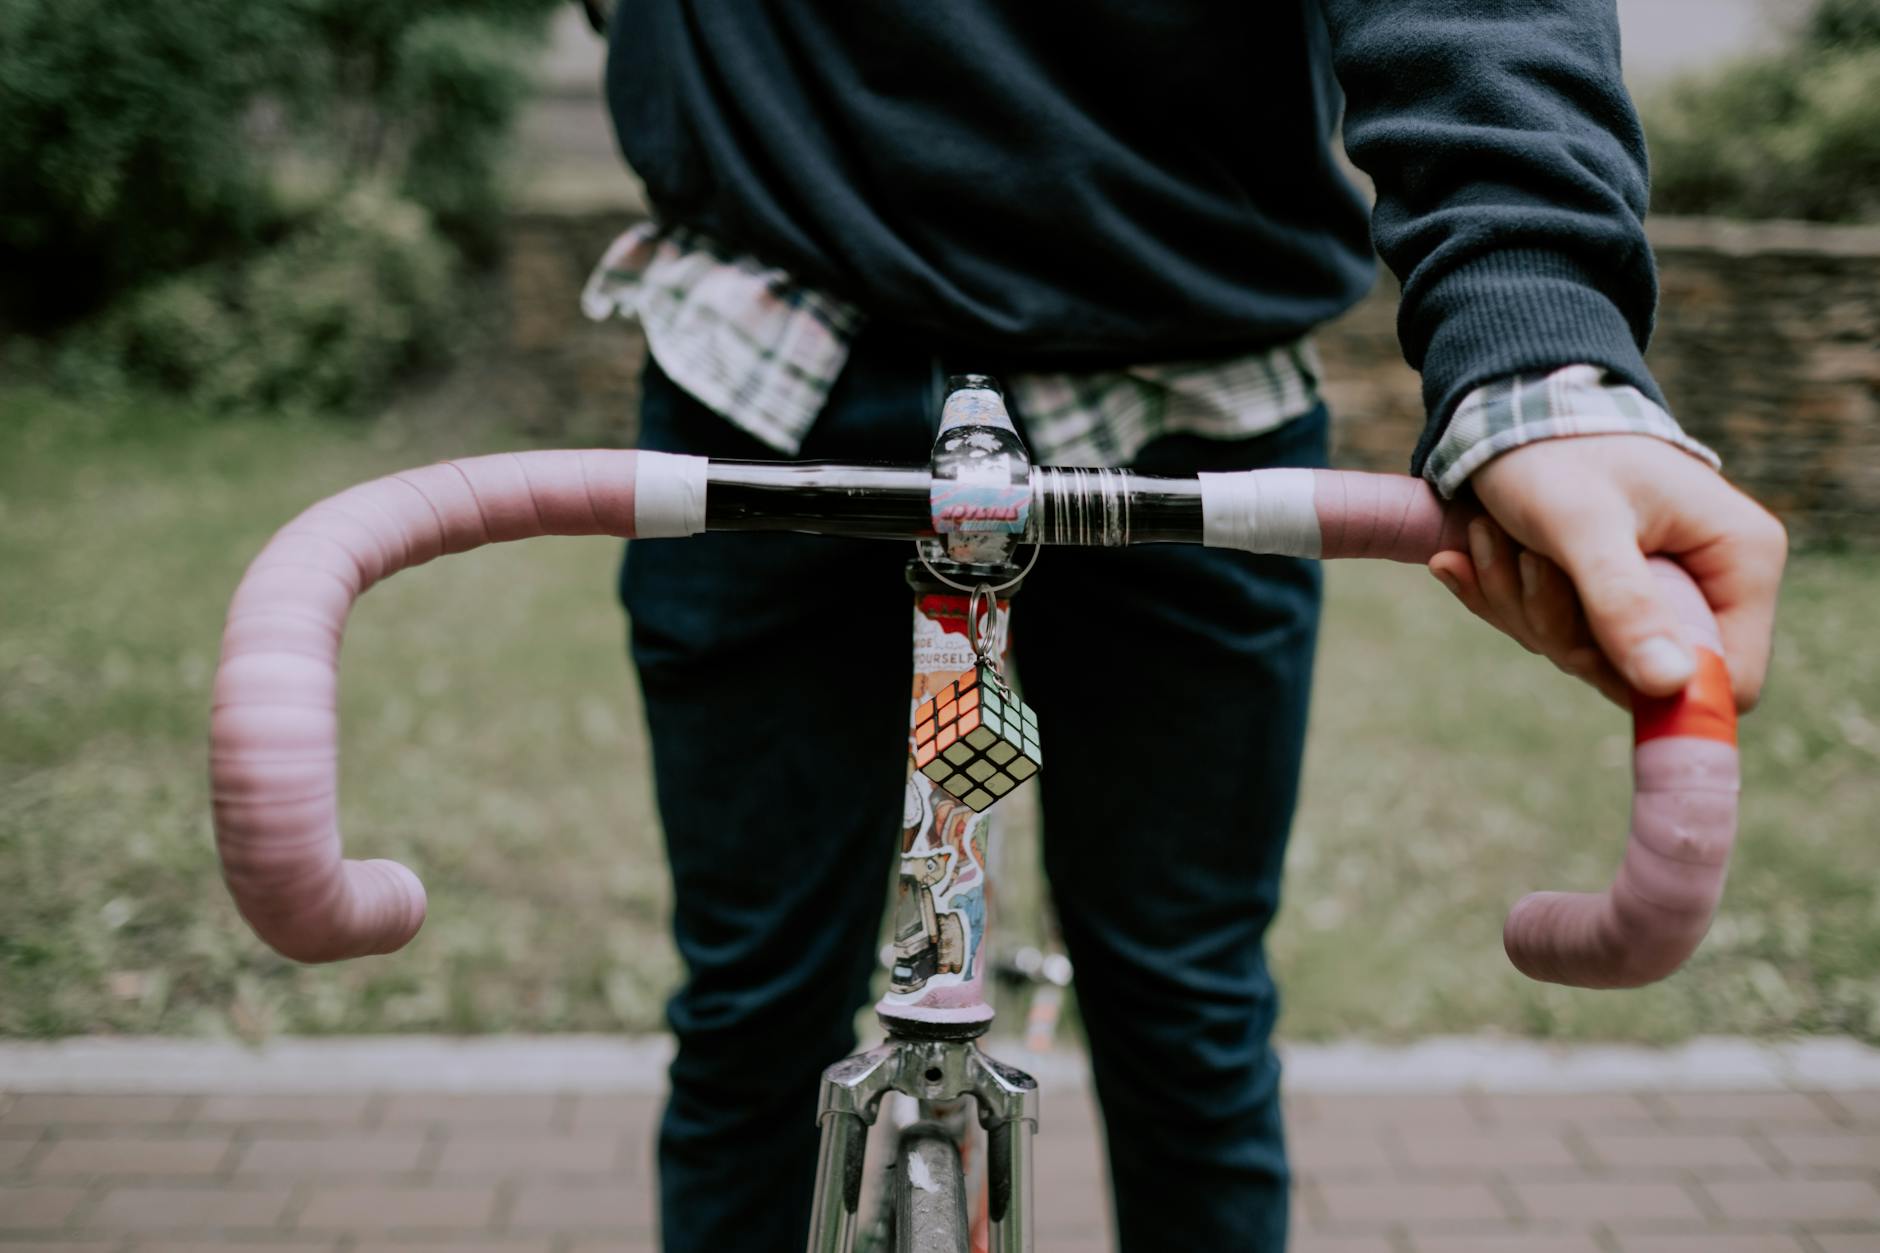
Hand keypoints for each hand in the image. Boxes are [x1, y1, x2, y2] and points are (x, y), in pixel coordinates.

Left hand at [1428, 435, 1786, 710]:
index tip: (1585, 651)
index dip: (1658, 688)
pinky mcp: (1605, 592)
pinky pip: (1552, 631)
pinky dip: (1505, 598)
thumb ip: (1623, 604)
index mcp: (1740, 559)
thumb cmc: (1553, 451)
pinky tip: (1468, 554)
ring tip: (1492, 537)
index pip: (1732, 679)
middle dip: (1561, 628)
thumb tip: (1669, 686)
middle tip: (1526, 561)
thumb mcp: (1583, 525)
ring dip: (1521, 605)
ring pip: (1585, 654)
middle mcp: (1711, 580)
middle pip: (1641, 675)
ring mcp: (1655, 589)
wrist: (1505, 407)